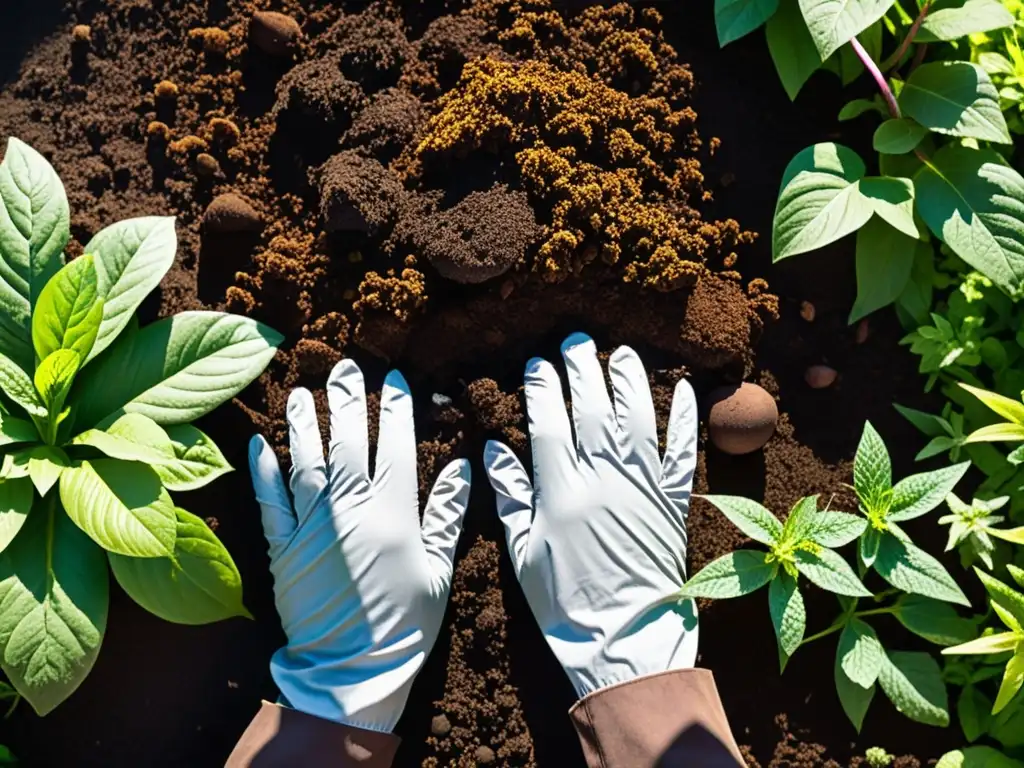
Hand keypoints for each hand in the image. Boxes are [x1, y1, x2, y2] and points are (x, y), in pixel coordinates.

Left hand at [248, 360, 470, 731]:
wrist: (352, 670)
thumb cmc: (406, 623)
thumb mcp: (439, 569)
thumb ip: (447, 514)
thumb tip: (463, 467)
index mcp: (393, 512)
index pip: (396, 444)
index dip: (395, 408)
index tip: (394, 380)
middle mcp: (350, 508)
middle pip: (347, 441)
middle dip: (346, 400)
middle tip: (342, 368)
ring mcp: (312, 526)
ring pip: (305, 461)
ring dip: (302, 424)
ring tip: (300, 393)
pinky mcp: (283, 549)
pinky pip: (270, 502)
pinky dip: (263, 472)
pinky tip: (260, 445)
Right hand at [484, 332, 698, 696]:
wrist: (625, 638)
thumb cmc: (564, 603)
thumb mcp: (523, 553)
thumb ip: (510, 497)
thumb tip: (492, 450)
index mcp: (561, 491)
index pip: (549, 422)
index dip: (542, 388)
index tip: (537, 365)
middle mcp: (602, 478)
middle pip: (592, 408)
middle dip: (582, 369)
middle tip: (575, 342)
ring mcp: (641, 487)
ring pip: (636, 418)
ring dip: (629, 380)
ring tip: (620, 353)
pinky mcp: (672, 502)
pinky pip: (682, 452)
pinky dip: (685, 419)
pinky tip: (683, 389)